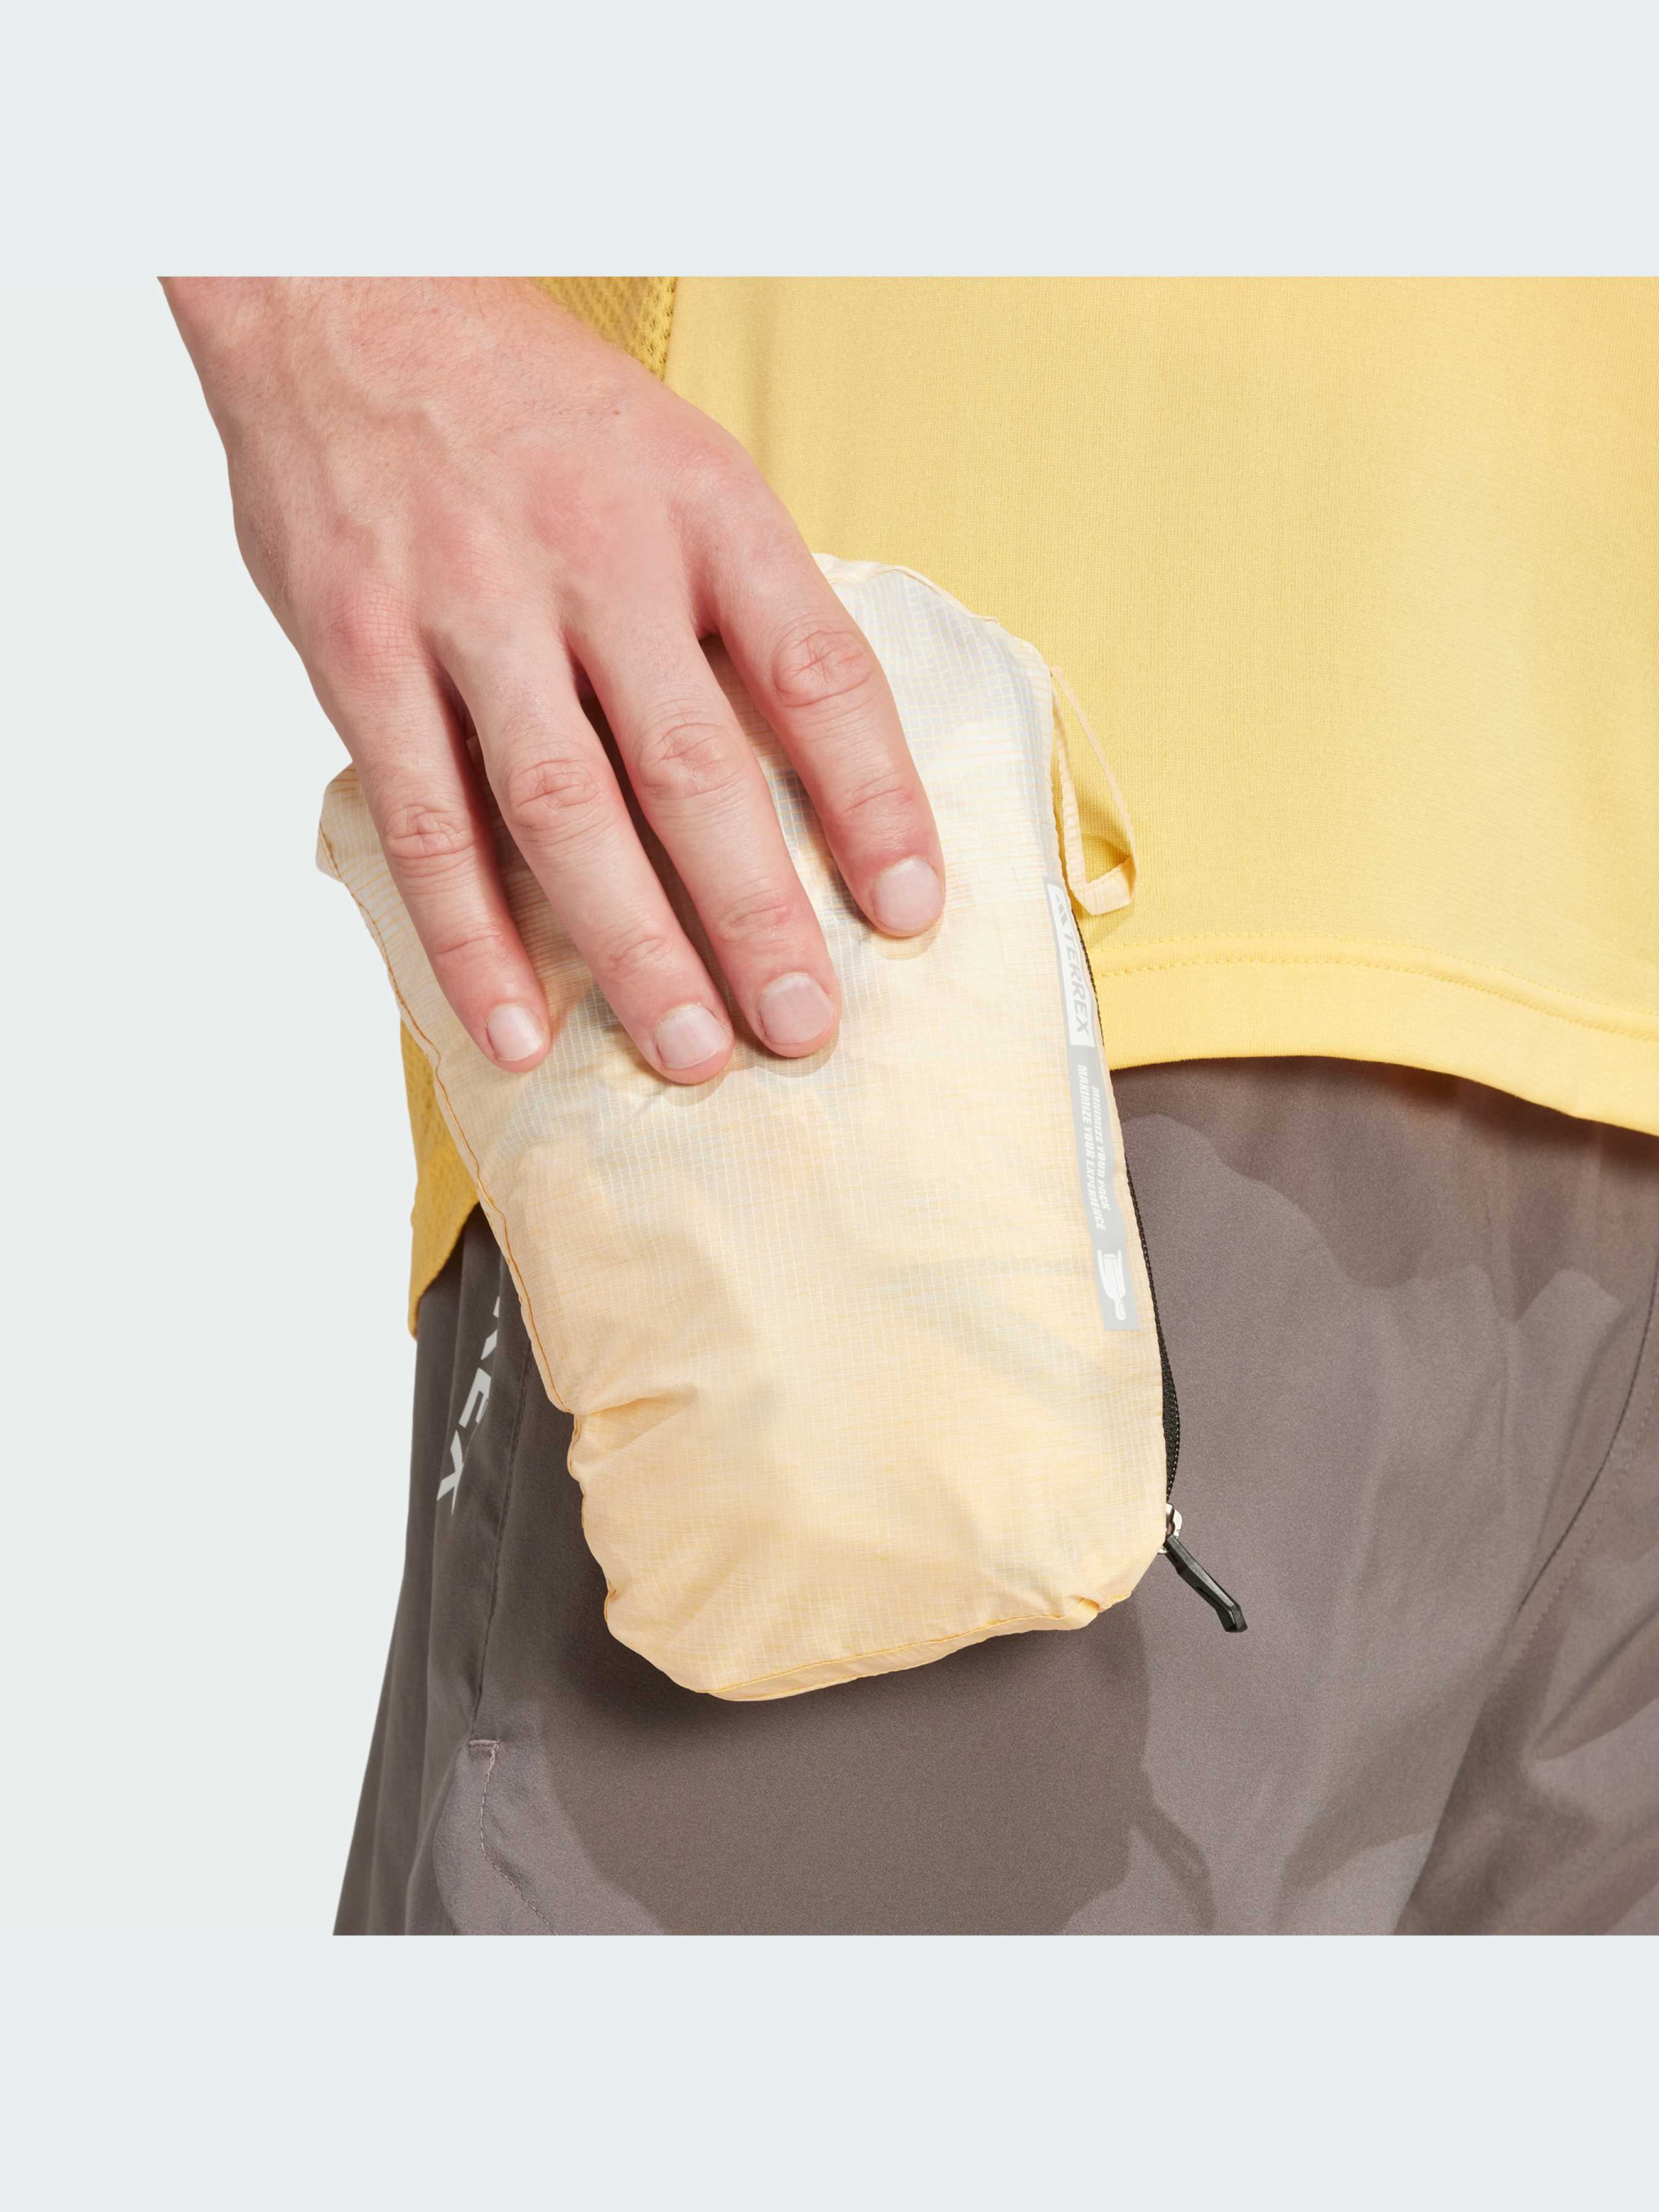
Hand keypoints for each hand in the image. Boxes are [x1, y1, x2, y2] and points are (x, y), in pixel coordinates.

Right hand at [164, 277, 943, 1078]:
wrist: (342, 294)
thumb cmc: (536, 407)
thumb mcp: (677, 459)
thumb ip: (737, 603)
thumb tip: (821, 768)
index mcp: (702, 504)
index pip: (820, 670)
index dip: (876, 801)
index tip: (914, 911)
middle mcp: (595, 554)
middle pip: (696, 766)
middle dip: (758, 913)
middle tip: (804, 1025)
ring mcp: (472, 604)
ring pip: (567, 807)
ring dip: (635, 944)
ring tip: (691, 1050)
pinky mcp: (362, 650)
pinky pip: (426, 819)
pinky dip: (472, 936)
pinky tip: (518, 1026)